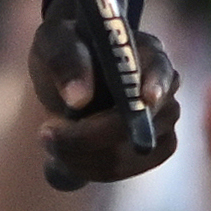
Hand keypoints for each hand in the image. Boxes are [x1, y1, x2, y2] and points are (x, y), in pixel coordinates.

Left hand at [32, 7, 180, 184]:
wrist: (69, 72)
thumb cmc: (64, 48)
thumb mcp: (54, 41)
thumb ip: (65, 59)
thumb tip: (79, 98)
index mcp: (147, 51)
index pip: (159, 69)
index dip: (155, 83)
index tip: (145, 98)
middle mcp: (165, 86)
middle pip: (141, 122)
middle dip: (89, 137)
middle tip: (45, 135)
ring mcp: (164, 120)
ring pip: (133, 154)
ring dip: (85, 157)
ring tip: (51, 142)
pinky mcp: (154, 148)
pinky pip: (129, 170)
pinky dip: (92, 170)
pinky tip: (66, 158)